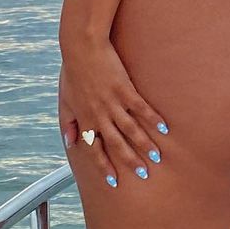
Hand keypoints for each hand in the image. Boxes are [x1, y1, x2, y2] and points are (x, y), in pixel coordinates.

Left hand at [58, 37, 168, 187]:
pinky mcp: (124, 88)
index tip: (114, 182)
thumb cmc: (72, 71)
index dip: (104, 166)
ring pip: (130, 129)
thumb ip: (68, 122)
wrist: (82, 46)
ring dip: (144, 144)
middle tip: (144, 175)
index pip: (94, 150)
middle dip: (130, 161)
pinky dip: (152, 119)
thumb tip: (69, 143)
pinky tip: (163, 127)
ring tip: (157, 157)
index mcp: (85, 119)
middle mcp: (99, 115)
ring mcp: (113, 102)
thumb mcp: (66, 100)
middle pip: (116, 144)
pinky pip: (140, 108)